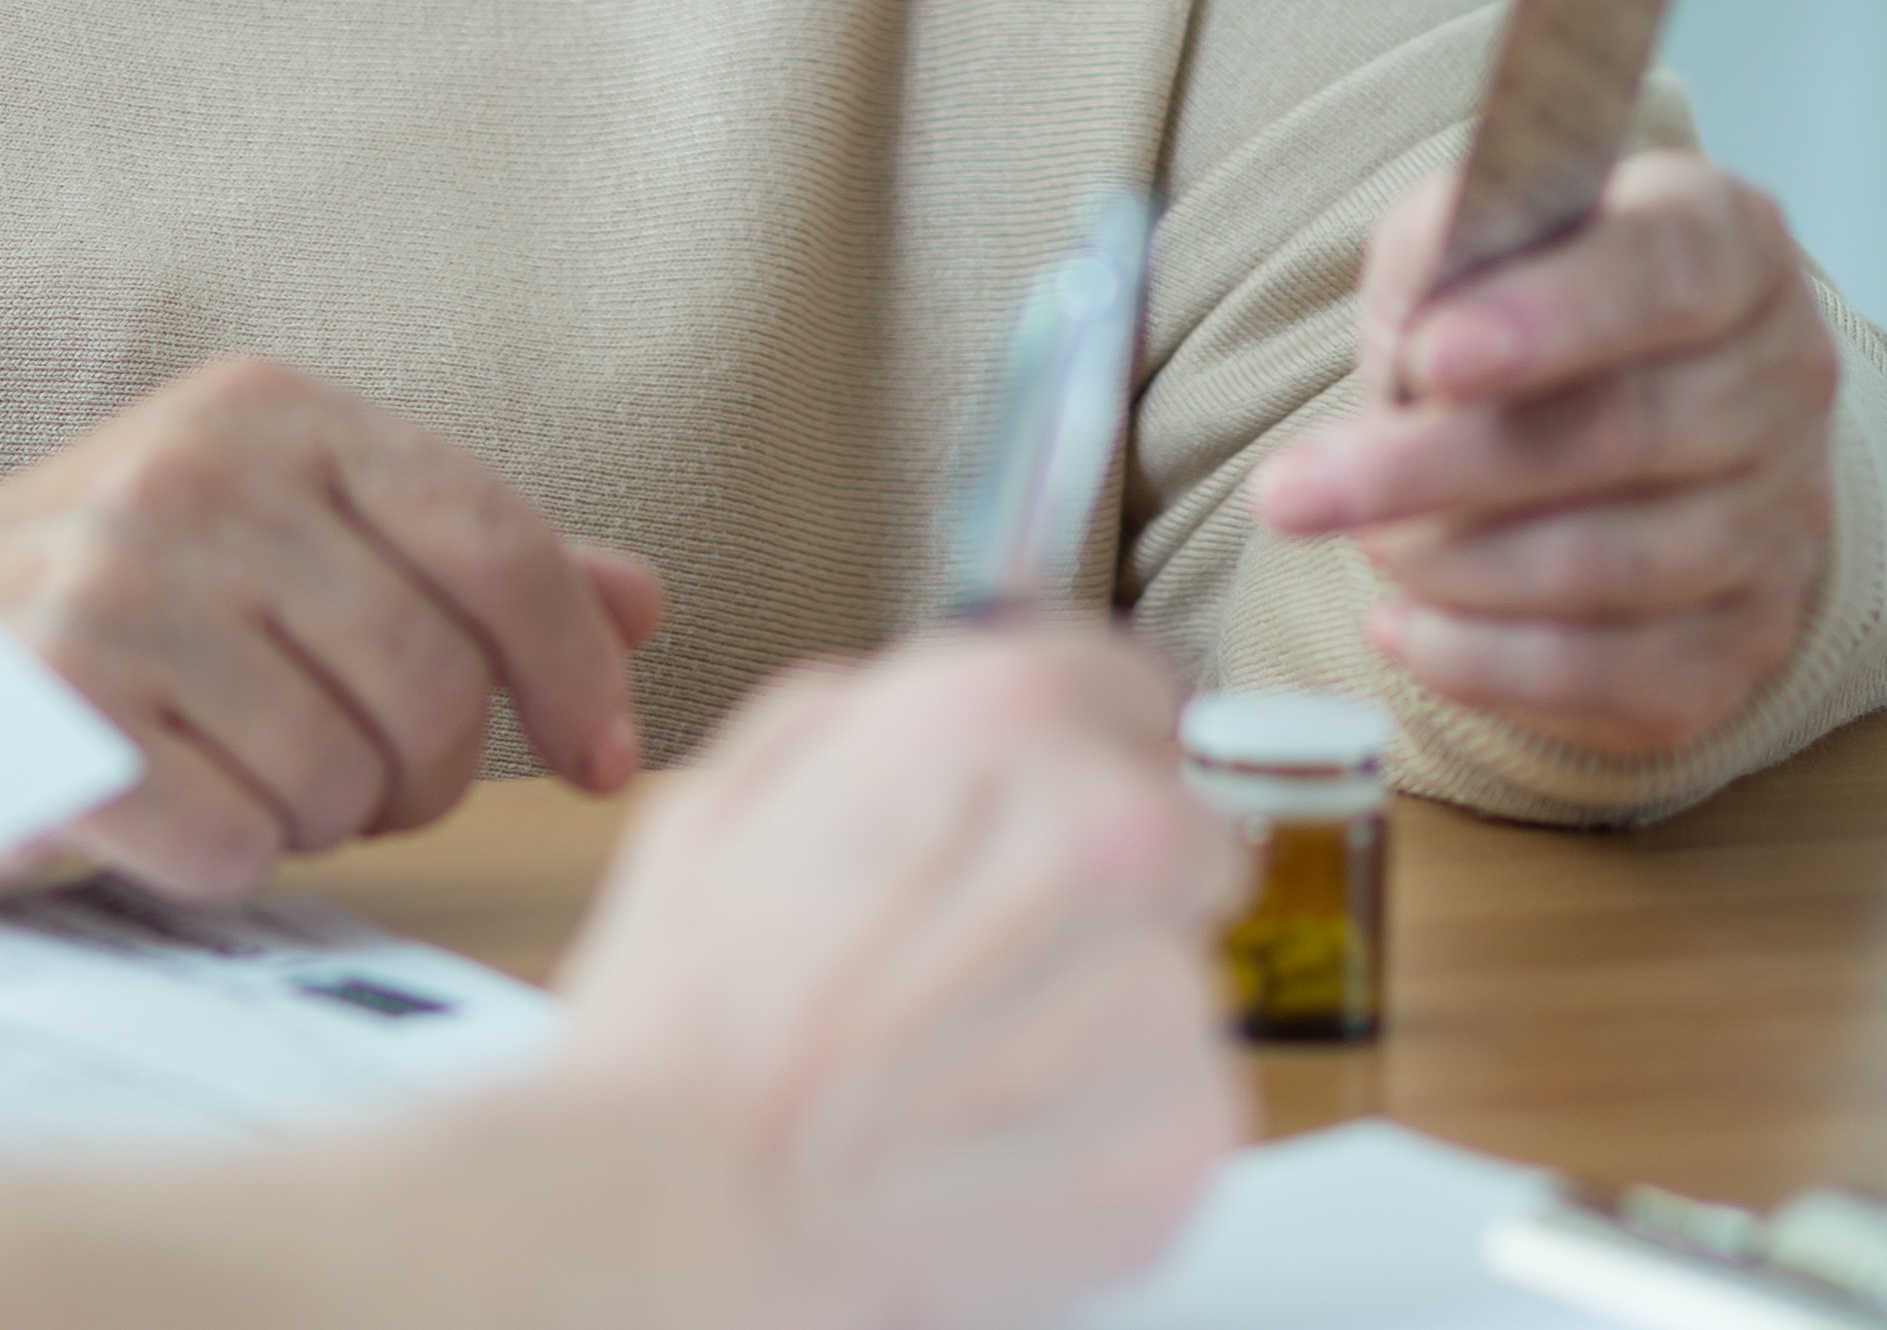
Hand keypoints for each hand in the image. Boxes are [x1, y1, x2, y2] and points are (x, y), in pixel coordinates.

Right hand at [0, 355, 665, 901]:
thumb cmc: (119, 603)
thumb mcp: (284, 536)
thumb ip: (458, 561)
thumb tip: (639, 600)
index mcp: (269, 412)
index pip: (495, 543)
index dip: (573, 671)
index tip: (600, 759)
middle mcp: (193, 477)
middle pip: (433, 688)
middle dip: (419, 773)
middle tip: (352, 782)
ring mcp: (114, 586)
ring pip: (339, 780)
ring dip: (308, 817)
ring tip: (230, 772)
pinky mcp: (50, 710)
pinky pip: (234, 846)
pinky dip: (218, 860)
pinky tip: (161, 810)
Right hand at [557, 627, 1241, 1329]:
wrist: (697, 1206)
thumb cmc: (701, 1006)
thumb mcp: (744, 776)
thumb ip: (880, 717)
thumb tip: (947, 721)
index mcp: (995, 718)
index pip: (1130, 679)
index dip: (1082, 733)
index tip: (1065, 777)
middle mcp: (1108, 833)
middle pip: (1181, 824)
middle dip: (1107, 873)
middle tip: (994, 939)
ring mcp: (1164, 990)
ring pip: (1176, 968)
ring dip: (1102, 1001)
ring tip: (971, 1049)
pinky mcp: (1189, 1132)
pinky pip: (1181, 1094)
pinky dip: (1111, 1115)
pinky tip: (1000, 1126)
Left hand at [1251, 150, 1840, 755]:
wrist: (1608, 385)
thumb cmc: (1518, 289)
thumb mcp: (1469, 226)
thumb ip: (1441, 253)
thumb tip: (1415, 345)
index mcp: (1726, 239)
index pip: (1659, 274)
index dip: (1548, 320)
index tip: (1431, 358)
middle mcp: (1782, 376)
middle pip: (1622, 433)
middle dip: (1436, 469)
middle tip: (1293, 493)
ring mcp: (1782, 514)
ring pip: (1619, 565)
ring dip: (1458, 567)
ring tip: (1362, 544)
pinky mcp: (1750, 631)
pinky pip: (1627, 677)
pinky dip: (1496, 664)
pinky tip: (1405, 630)